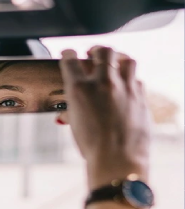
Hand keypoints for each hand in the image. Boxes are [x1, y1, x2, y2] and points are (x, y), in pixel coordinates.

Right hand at [59, 46, 151, 188]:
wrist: (117, 159)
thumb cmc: (92, 146)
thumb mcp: (75, 125)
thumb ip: (71, 112)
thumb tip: (67, 113)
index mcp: (80, 89)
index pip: (71, 58)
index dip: (68, 54)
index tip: (68, 55)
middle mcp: (103, 82)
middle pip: (103, 51)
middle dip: (96, 50)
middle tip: (93, 54)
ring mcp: (125, 88)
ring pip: (126, 59)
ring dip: (118, 59)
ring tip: (113, 64)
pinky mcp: (141, 96)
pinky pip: (138, 79)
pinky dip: (131, 80)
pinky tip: (126, 87)